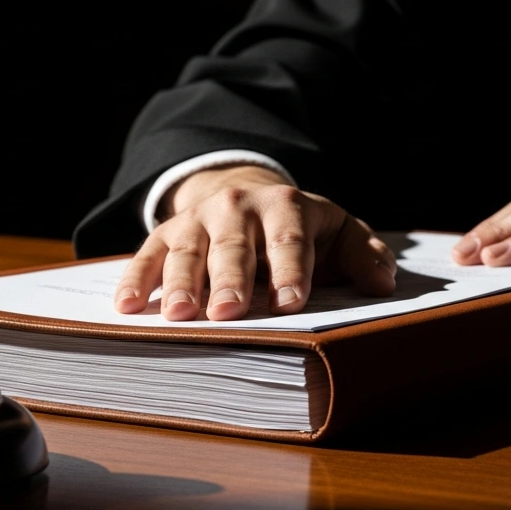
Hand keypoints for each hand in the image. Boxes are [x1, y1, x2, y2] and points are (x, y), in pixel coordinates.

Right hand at [115, 165, 396, 320]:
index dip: (290, 273)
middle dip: (230, 280)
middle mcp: (237, 208)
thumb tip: (383, 283)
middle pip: (234, 247)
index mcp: (286, 207)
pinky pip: (147, 255)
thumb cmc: (299, 228)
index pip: (289, 241)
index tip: (290, 305)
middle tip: (228, 313)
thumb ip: (362, 255)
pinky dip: (136, 280)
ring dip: (181, 284)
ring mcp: (198, 220)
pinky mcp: (166, 233)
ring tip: (180, 316)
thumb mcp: (337, 233)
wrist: (244, 193)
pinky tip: (127, 307)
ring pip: (188, 251)